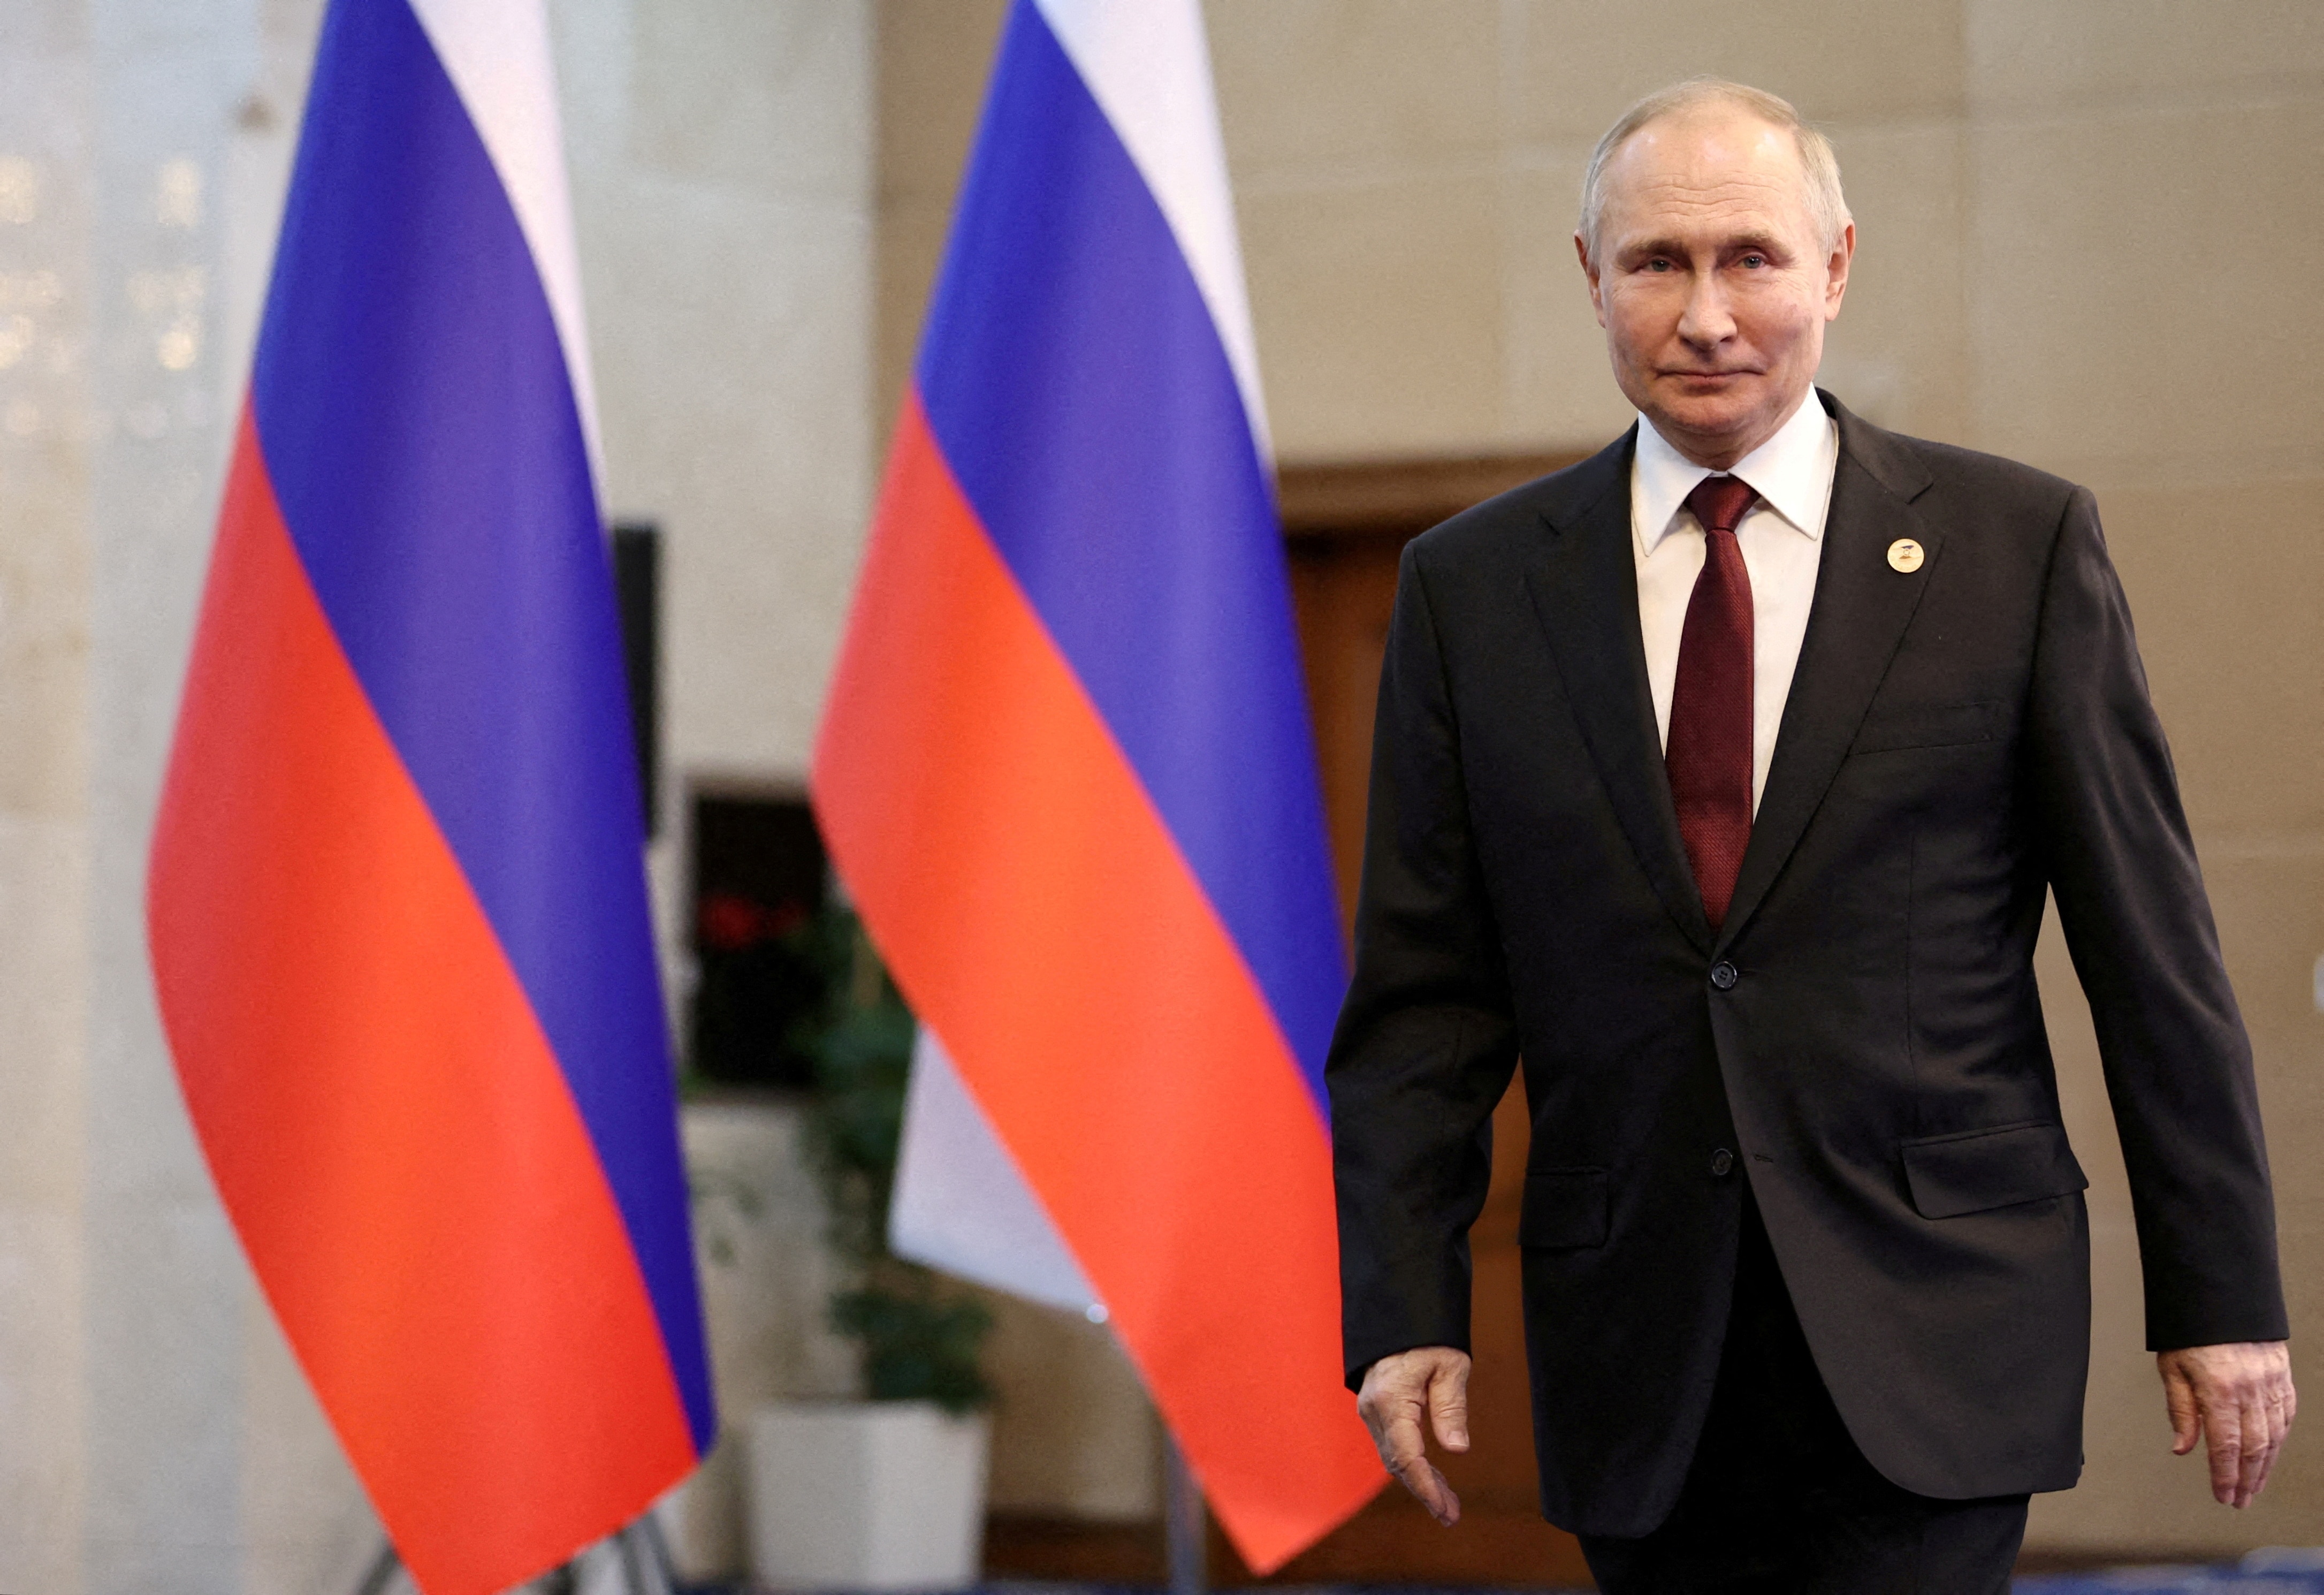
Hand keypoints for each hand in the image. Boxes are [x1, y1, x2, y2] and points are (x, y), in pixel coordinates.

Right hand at [1356, 1345, 1471, 1525]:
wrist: (1398, 1312)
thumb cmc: (1427, 1334)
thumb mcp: (1449, 1365)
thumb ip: (1451, 1407)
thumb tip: (1457, 1448)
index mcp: (1391, 1399)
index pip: (1408, 1456)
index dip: (1427, 1487)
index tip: (1445, 1511)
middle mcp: (1374, 1409)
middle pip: (1398, 1463)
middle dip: (1425, 1491)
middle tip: (1452, 1514)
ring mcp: (1370, 1409)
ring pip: (1393, 1457)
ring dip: (1419, 1480)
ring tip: (1448, 1501)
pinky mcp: (1375, 1409)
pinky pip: (1391, 1444)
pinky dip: (1411, 1463)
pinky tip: (1432, 1475)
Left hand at [2157, 1340, 2295, 1506]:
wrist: (2221, 1293)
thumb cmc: (2190, 1328)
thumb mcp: (2172, 1367)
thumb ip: (2180, 1409)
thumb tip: (2182, 1448)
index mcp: (2219, 1389)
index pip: (2225, 1446)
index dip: (2225, 1476)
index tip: (2223, 1496)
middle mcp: (2250, 1390)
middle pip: (2253, 1447)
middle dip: (2246, 1479)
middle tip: (2240, 1500)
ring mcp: (2271, 1383)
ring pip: (2273, 1436)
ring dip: (2265, 1466)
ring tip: (2254, 1486)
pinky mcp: (2282, 1376)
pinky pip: (2286, 1415)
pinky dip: (2279, 1439)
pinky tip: (2272, 1453)